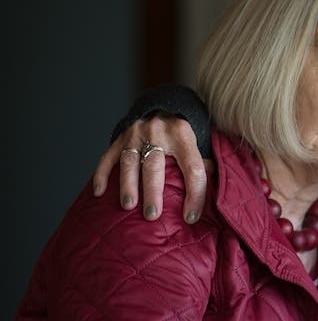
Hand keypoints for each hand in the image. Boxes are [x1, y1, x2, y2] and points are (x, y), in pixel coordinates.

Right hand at [92, 115, 210, 222]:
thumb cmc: (184, 132)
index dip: (195, 194)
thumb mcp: (199, 141)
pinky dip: (102, 174)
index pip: (193, 168)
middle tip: (152, 215)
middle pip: (155, 165)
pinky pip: (108, 156)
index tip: (191, 217)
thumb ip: (203, 164)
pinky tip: (99, 192)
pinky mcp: (120, 136)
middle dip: (153, 192)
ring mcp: (136, 133)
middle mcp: (158, 131)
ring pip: (130, 161)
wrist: (164, 103)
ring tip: (128, 206)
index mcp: (184, 134)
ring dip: (128, 185)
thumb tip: (214, 194)